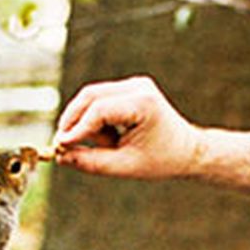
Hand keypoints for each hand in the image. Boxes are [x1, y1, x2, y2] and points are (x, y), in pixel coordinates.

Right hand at [51, 76, 200, 179]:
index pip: (99, 110)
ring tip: (107, 145)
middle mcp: (138, 86)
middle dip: (73, 120)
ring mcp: (134, 83)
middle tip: (63, 145)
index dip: (77, 128)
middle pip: (90, 96)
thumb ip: (92, 162)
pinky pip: (100, 100)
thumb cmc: (163, 160)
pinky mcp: (129, 88)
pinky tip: (112, 137)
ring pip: (92, 97)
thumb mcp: (126, 166)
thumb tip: (60, 157)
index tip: (60, 146)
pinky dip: (96, 119)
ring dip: (87, 122)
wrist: (188, 150)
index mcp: (143, 103)